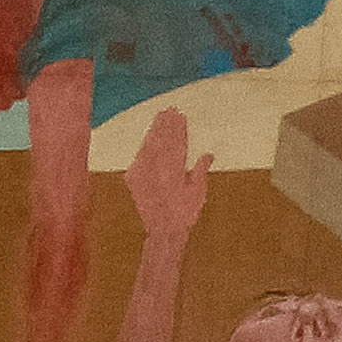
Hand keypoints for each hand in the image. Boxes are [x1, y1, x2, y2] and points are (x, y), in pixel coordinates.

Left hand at [126, 110, 211, 248]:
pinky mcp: (133, 177)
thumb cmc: (185, 214)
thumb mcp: (198, 192)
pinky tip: (150, 136)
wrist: (162, 231)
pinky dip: (145, 144)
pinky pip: (140, 155)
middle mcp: (156, 168)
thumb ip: (201, 170)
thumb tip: (208, 153)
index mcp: (174, 170)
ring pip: (149, 145)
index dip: (179, 128)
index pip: (177, 143)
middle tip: (170, 109)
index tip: (181, 115)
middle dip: (166, 124)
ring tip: (160, 117)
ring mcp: (142, 172)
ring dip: (155, 130)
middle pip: (162, 140)